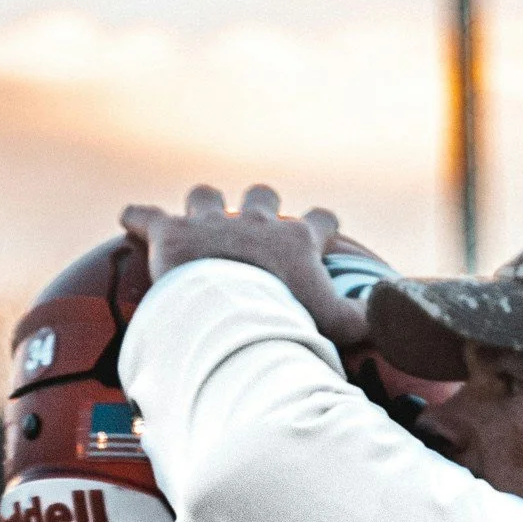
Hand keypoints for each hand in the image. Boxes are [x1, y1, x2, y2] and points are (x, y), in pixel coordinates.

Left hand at [120, 185, 372, 351]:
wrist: (232, 312)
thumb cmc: (288, 320)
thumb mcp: (338, 325)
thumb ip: (366, 320)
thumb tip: (392, 321)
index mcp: (296, 242)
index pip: (321, 221)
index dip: (322, 228)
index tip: (322, 237)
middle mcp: (255, 222)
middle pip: (262, 197)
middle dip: (260, 208)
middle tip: (254, 231)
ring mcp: (211, 223)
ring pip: (206, 196)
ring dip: (203, 207)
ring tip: (198, 224)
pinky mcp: (171, 233)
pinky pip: (147, 215)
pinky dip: (139, 218)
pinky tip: (131, 219)